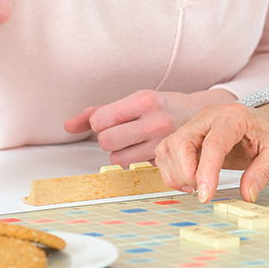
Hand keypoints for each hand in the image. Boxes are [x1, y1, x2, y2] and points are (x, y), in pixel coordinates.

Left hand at [63, 89, 236, 168]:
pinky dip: (133, 161)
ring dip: (120, 152)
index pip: (100, 120)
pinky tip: (144, 150)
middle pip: (106, 141)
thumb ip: (100, 111)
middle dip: (108, 139)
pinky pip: (132, 168)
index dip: (99, 123)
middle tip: (121, 132)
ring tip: (135, 142)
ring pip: (117, 159)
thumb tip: (68, 126)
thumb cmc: (163, 106)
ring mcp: (162, 142)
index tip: (110, 121)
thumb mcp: (136, 100)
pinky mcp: (166, 159)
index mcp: (145, 100)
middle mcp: (155, 121)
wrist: (200, 115)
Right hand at [154, 102, 268, 203]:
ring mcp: (195, 124)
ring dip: (177, 174)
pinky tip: (190, 181)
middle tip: (205, 191)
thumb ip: (263, 172)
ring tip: (198, 186)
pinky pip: (166, 152)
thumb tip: (248, 195)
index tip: (206, 196)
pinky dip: (172, 171)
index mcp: (234, 116)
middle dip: (187, 173)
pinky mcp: (187, 134)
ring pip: (168, 148)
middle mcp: (209, 116)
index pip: (213, 143)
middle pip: (181, 142)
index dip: (207, 171)